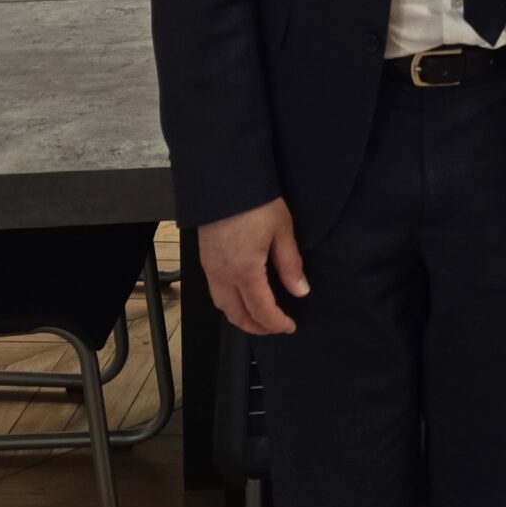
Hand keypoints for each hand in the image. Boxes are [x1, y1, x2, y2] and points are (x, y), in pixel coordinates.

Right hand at [197, 196, 307, 335]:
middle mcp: (223, 275)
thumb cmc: (254, 202)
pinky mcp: (205, 258)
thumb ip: (290, 265)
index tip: (289, 327)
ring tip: (259, 317)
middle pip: (237, 315)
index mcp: (244, 271)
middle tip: (275, 327)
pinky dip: (229, 302)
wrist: (224, 179)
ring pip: (222, 306)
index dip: (276, 323)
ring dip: (240, 317)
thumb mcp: (282, 231)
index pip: (261, 311)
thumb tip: (300, 290)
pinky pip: (215, 291)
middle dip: (257, 327)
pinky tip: (240, 296)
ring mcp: (211, 267)